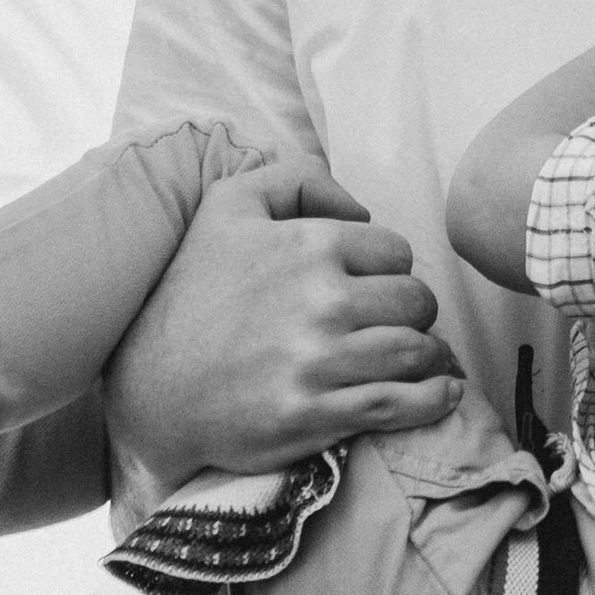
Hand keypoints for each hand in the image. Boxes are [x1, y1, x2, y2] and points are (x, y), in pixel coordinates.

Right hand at [103, 155, 463, 496]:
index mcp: (308, 246)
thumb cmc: (192, 293)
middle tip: (395, 324)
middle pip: (415, 301)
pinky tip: (442, 393)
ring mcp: (320, 362)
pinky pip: (402, 404)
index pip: (396, 252)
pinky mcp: (317, 415)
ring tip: (421, 359)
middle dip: (412, 312)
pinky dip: (435, 399)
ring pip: (417, 351)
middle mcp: (321, 301)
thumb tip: (359, 208)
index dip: (389, 269)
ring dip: (429, 355)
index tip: (373, 287)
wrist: (151, 388)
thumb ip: (297, 180)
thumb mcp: (227, 209)